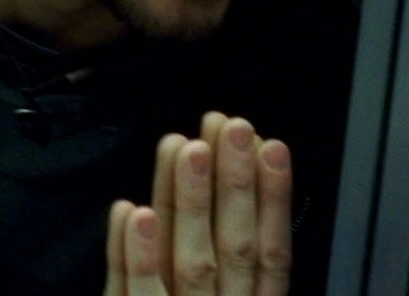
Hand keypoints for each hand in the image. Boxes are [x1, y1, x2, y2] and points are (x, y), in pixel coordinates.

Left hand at [105, 112, 292, 295]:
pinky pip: (138, 295)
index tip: (272, 147)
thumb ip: (234, 253)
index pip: (272, 250)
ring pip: (192, 263)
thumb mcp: (230, 291)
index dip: (274, 197)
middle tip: (231, 129)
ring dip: (190, 202)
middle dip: (235, 183)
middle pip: (236, 247)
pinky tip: (134, 213)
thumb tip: (245, 176)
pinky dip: (136, 256)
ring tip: (187, 149)